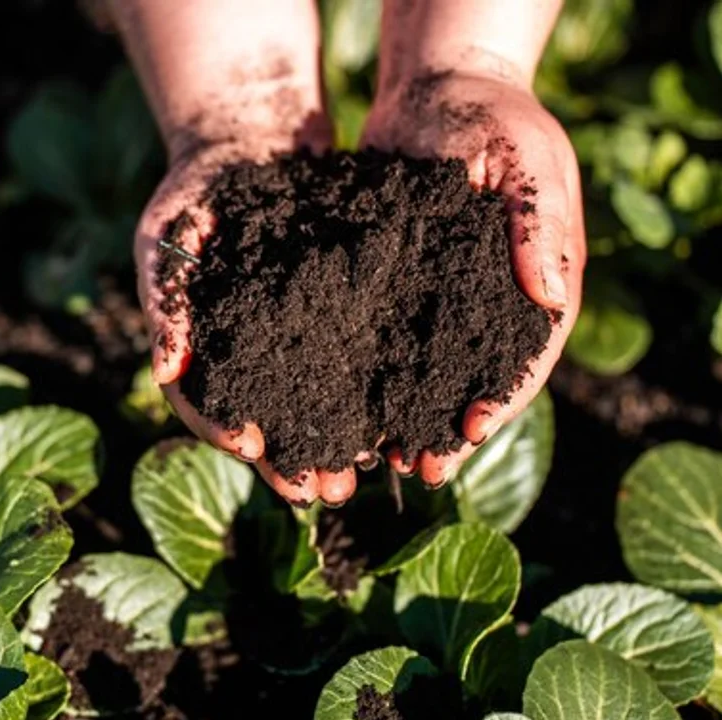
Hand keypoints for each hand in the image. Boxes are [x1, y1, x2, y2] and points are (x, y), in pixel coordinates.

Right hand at [134, 130, 361, 506]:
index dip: (225, 429)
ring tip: (369, 469)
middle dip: (293, 458)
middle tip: (326, 491)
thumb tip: (164, 372)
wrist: (251, 138)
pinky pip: (353, 361)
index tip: (254, 447)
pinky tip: (400, 412)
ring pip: (312, 403)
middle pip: (264, 419)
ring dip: (338, 441)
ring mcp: (290, 337)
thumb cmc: (194, 185)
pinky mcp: (335, 314)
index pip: (203, 402)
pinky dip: (373, 391)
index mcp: (198, 344)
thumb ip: (166, 299)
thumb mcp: (167, 231)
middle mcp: (245, 353)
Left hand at [361, 69, 585, 486]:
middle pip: (468, 381)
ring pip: (419, 372)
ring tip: (370, 456)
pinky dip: (359, 374)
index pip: (524, 357)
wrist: (434, 89)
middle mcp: (485, 304)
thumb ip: (536, 223)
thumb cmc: (492, 116)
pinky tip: (333, 402)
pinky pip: (376, 339)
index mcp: (533, 284)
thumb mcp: (522, 158)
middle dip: (441, 427)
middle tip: (413, 468)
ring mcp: (435, 300)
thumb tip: (549, 295)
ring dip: (397, 416)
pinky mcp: (390, 286)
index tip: (468, 433)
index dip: (499, 399)